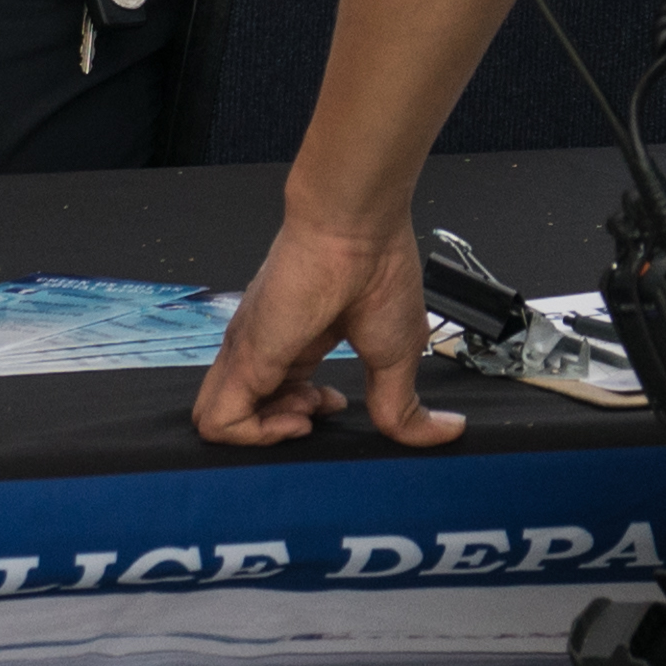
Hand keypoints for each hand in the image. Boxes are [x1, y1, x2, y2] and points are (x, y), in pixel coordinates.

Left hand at [192, 204, 461, 451]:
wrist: (355, 227)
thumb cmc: (377, 273)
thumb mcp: (399, 355)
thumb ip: (406, 405)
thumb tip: (449, 431)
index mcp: (297, 340)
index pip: (280, 392)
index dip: (303, 412)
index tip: (337, 403)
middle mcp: (266, 346)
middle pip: (249, 409)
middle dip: (285, 425)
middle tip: (321, 407)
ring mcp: (249, 351)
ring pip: (223, 419)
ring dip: (269, 435)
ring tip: (308, 412)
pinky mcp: (243, 357)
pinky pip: (217, 419)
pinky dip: (253, 438)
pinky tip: (297, 418)